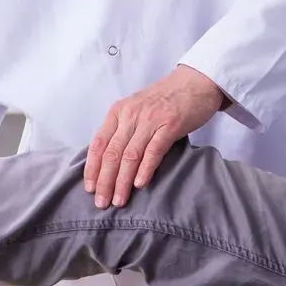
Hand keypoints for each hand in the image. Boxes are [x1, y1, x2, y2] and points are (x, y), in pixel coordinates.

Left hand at [84, 65, 226, 208]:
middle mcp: (131, 115)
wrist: (195, 82)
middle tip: (102, 203)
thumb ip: (122, 129)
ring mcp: (150, 120)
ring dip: (122, 181)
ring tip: (119, 200)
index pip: (99, 144)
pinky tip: (139, 184)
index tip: (90, 189)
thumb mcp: (136, 109)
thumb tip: (109, 161)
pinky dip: (145, 169)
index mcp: (118, 111)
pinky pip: (154, 150)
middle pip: (112, 153)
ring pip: (130, 155)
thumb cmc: (165, 99)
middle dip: (105, 181)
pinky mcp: (170, 125)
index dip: (92, 168)